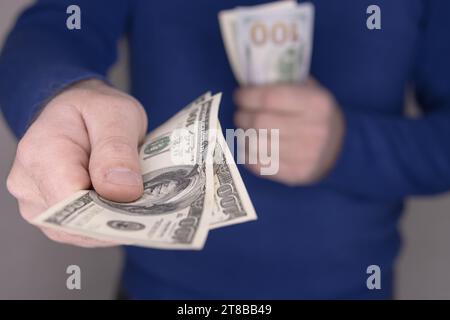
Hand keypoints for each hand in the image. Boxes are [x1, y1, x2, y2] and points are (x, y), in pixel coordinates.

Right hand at [6, 79, 147, 246]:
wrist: (80, 109)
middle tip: (148, 204)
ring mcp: (36, 201)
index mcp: (41, 153)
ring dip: (112, 222)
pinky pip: (80, 230)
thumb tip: (121, 192)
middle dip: (114, 219)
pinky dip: (105, 222)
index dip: (108, 211)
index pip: (70, 202)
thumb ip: (116, 150)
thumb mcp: (115, 114)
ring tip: (136, 201)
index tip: (140, 207)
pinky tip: (125, 207)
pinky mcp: (51, 213)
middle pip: (73, 223)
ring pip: (79, 233)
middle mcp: (29, 183)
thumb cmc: (94, 109)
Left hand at [234, 78, 344, 185]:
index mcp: (316, 104)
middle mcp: (313, 130)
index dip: (248, 96)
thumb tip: (251, 80)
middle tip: (240, 113)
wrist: (340, 149)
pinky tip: (249, 147)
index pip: (270, 98)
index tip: (240, 95)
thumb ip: (285, 84)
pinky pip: (260, 165)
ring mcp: (305, 155)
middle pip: (260, 122)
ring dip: (243, 136)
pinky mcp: (296, 174)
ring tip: (245, 130)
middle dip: (242, 116)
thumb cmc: (318, 115)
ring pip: (256, 145)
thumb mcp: (311, 92)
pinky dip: (247, 155)